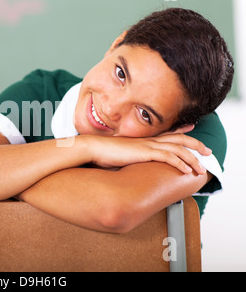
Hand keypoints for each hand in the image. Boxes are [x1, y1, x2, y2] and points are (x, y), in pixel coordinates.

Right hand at [84, 133, 210, 174]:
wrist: (93, 148)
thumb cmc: (101, 153)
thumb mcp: (118, 154)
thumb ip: (126, 156)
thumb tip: (127, 163)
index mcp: (142, 139)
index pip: (166, 132)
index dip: (181, 130)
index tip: (191, 128)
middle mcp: (147, 140)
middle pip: (178, 138)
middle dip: (195, 144)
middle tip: (207, 151)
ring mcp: (147, 145)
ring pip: (177, 149)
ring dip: (192, 158)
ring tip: (202, 168)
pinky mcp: (144, 153)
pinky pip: (168, 157)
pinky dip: (180, 163)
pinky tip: (187, 171)